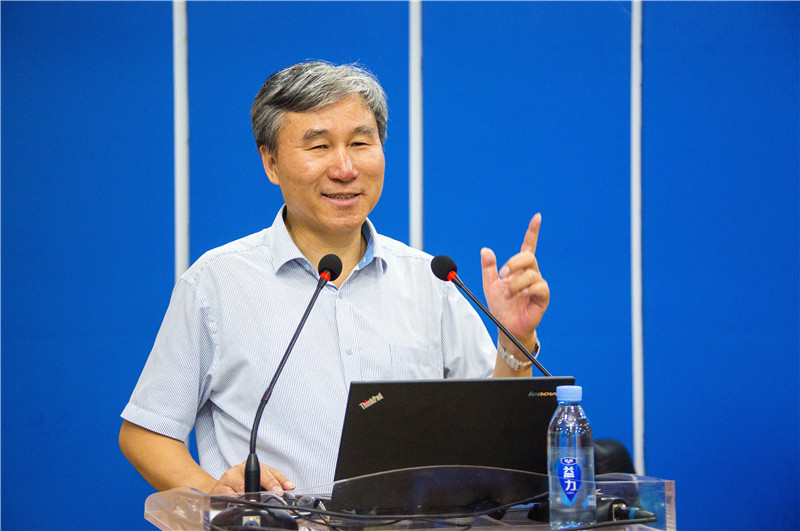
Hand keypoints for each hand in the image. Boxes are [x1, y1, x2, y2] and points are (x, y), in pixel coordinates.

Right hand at [210, 461, 294, 493]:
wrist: (221, 487)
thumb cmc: (242, 483)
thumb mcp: (260, 480)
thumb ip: (275, 483)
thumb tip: (289, 487)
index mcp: (253, 465)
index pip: (268, 472)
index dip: (276, 481)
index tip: (282, 489)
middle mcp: (241, 469)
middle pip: (256, 476)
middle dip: (267, 485)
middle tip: (275, 493)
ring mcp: (229, 477)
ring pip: (241, 485)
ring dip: (249, 493)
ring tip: (256, 499)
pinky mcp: (219, 487)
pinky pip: (227, 493)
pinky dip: (234, 498)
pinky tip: (238, 501)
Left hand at [481, 213, 549, 349]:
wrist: (506, 326)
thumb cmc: (501, 306)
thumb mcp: (490, 285)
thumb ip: (488, 268)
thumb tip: (485, 250)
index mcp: (519, 269)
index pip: (528, 247)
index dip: (533, 232)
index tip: (537, 217)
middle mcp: (531, 274)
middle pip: (528, 257)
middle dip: (514, 263)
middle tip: (502, 274)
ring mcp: (538, 285)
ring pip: (531, 274)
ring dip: (515, 283)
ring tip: (508, 294)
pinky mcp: (542, 297)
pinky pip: (540, 287)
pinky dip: (528, 289)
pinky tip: (521, 295)